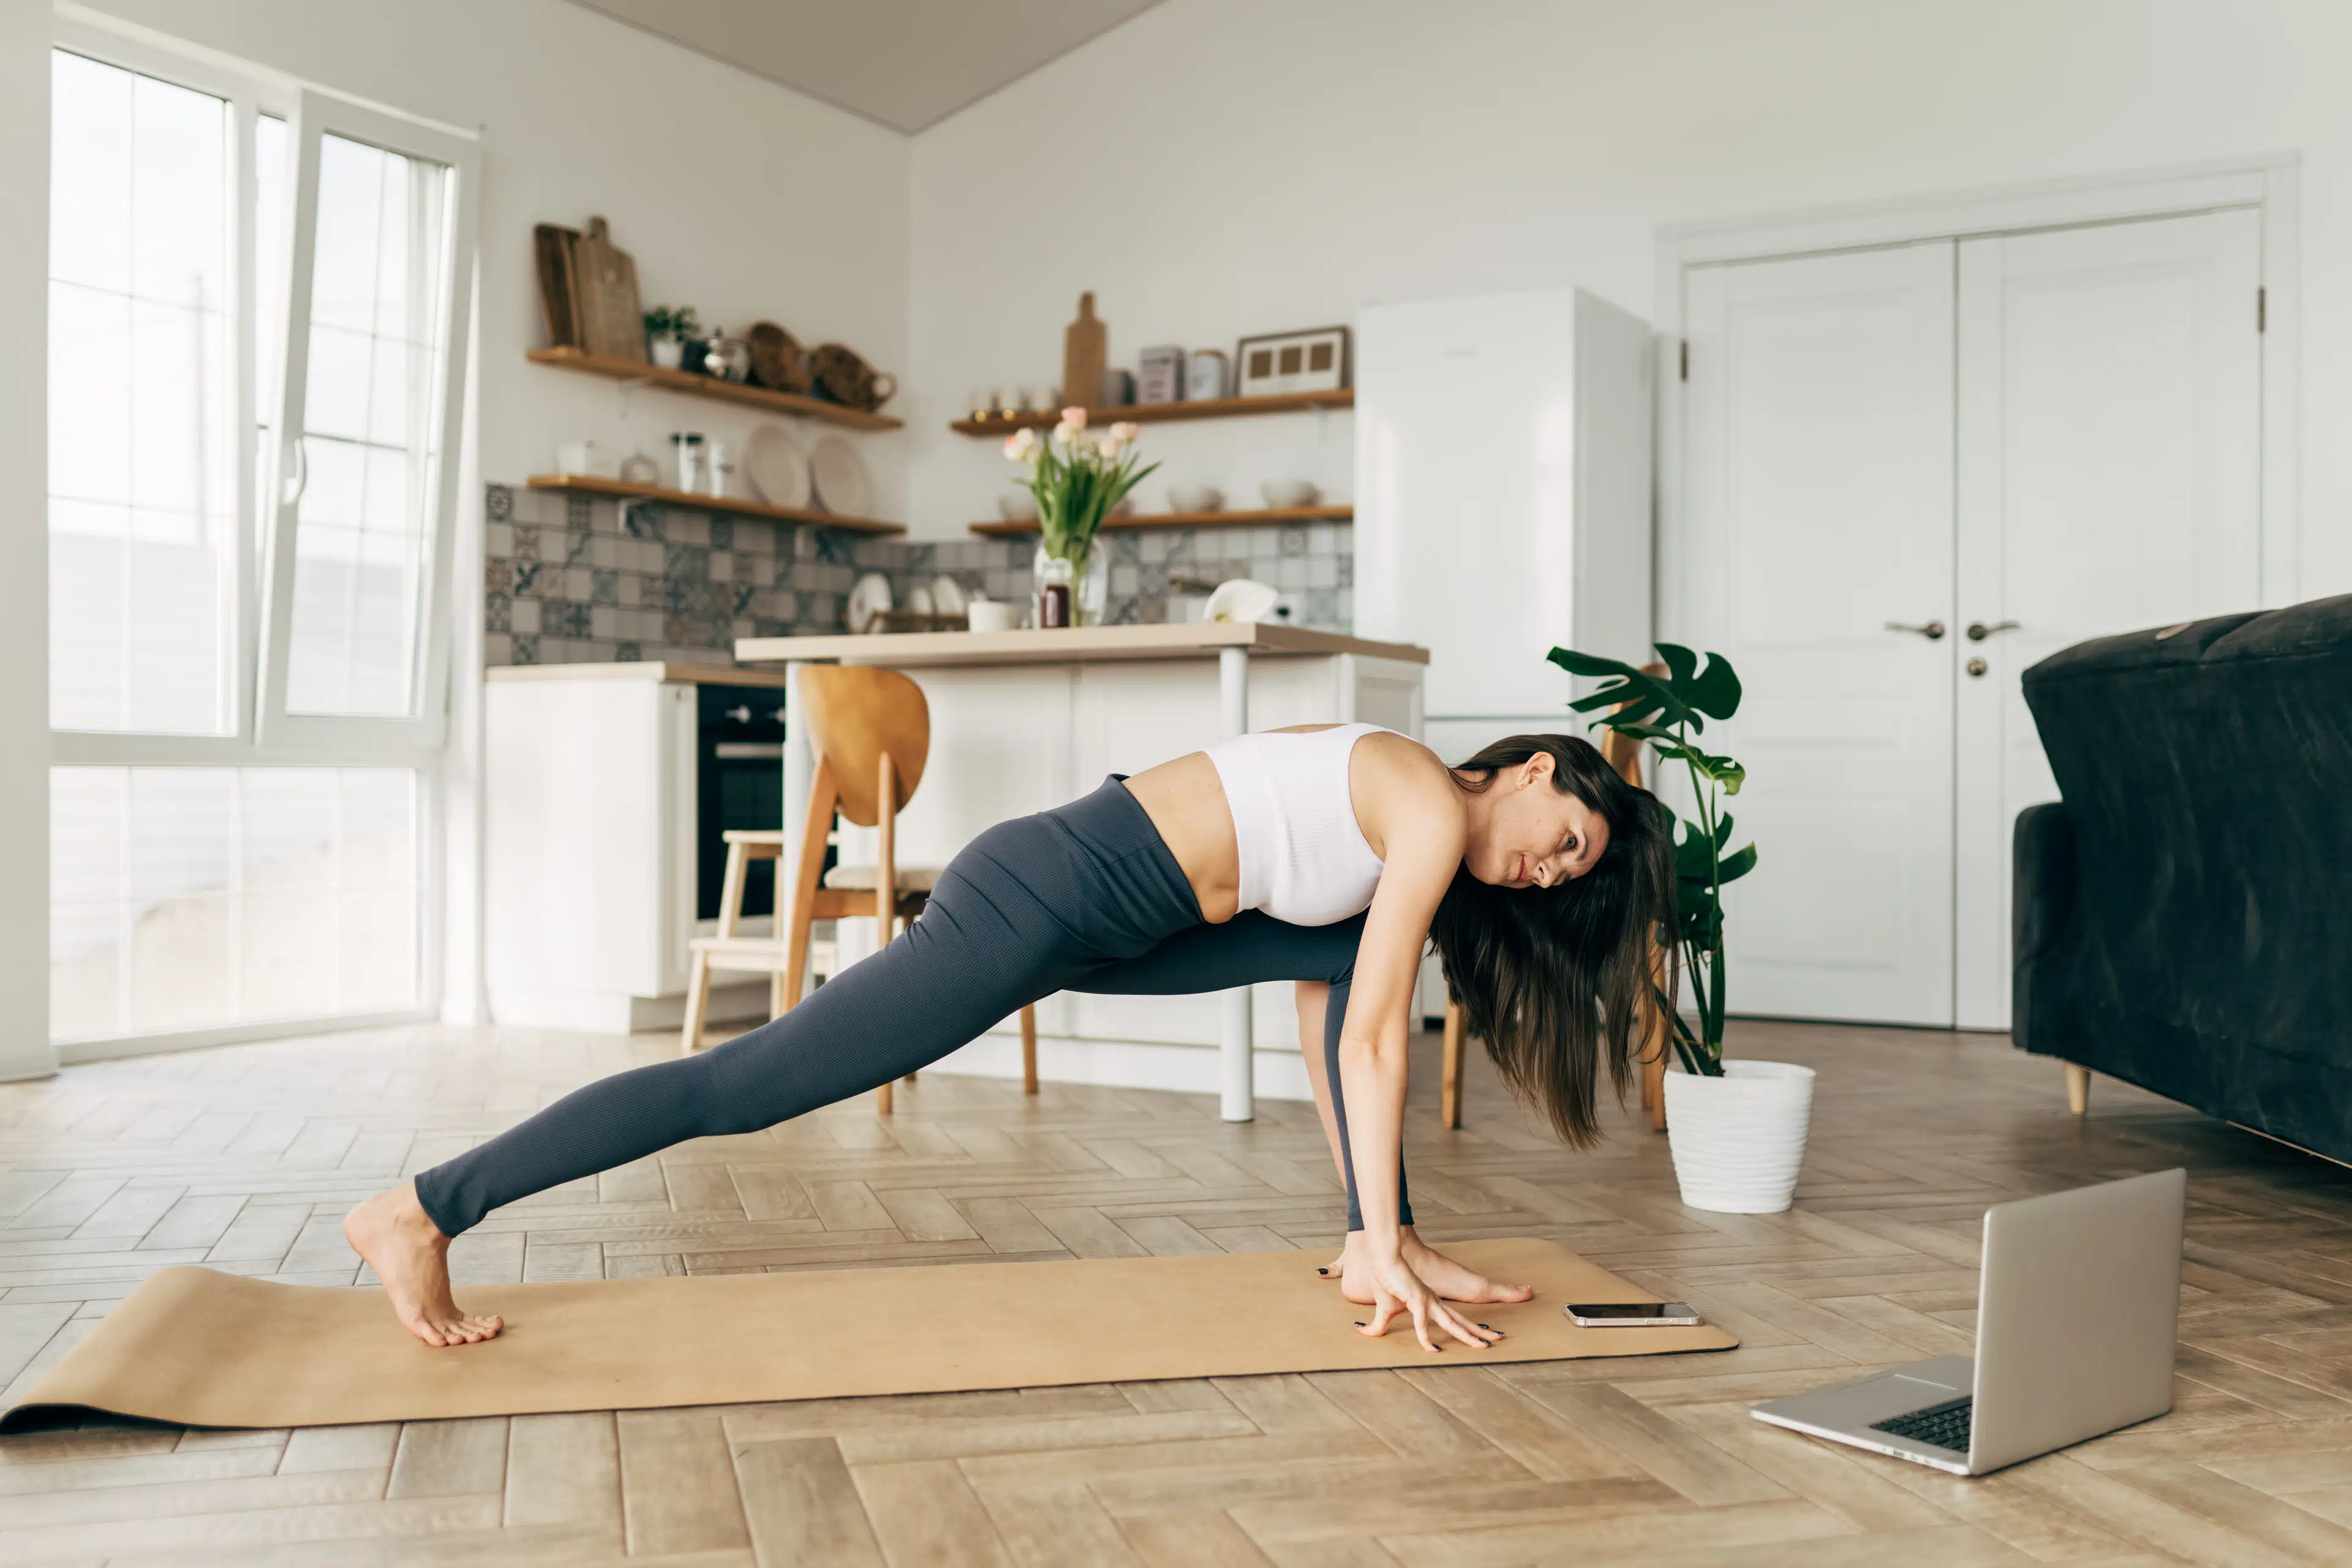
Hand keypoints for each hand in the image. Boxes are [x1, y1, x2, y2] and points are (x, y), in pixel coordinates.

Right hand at [1356, 1252, 1502, 1352]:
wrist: (1381, 1262)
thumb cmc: (1385, 1283)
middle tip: (1499, 1340)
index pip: (1457, 1318)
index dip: (1472, 1328)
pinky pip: (1422, 1323)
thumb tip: (1360, 1332)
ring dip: (1467, 1336)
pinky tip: (1432, 1349)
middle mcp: (1435, 1303)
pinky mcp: (1415, 1300)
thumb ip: (1376, 1326)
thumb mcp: (1383, 1310)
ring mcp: (1427, 1301)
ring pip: (1451, 1323)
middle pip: (1462, 1321)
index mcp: (1432, 1304)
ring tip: (1482, 1346)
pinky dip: (1426, 1337)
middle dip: (1481, 1332)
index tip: (1486, 1336)